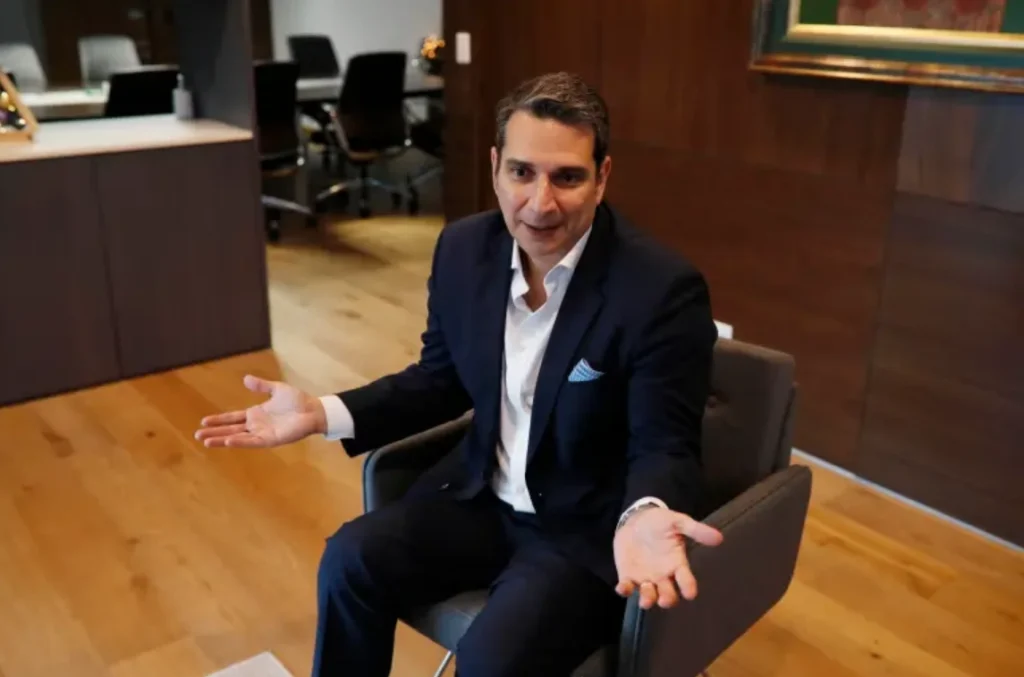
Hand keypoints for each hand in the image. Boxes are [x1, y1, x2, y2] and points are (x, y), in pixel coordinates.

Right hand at [194, 375, 326, 447]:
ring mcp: (262, 433)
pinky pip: (252, 441)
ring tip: (206, 441)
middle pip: (231, 429)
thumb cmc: (297, 401)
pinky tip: (228, 441)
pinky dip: (240, 442)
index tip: (204, 421)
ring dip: (222, 439)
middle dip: (215, 432)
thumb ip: (261, 385)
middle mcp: (256, 425)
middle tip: (198, 435)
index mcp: (256, 414)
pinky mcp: (271, 439)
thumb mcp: (276, 389)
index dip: (219, 419)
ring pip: (238, 438)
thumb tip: (246, 379)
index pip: (232, 418)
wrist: (313, 409)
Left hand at [613, 507, 722, 609]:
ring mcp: (645, 578)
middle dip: (667, 599)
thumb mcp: (677, 521)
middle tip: (664, 599)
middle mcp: (663, 576)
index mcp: (677, 564)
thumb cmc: (659, 522)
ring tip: (646, 596)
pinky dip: (624, 590)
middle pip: (669, 595)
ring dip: (647, 599)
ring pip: (649, 596)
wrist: (636, 519)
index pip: (686, 581)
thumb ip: (696, 530)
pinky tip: (622, 587)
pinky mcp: (628, 576)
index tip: (690, 593)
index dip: (689, 588)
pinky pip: (627, 588)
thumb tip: (719, 538)